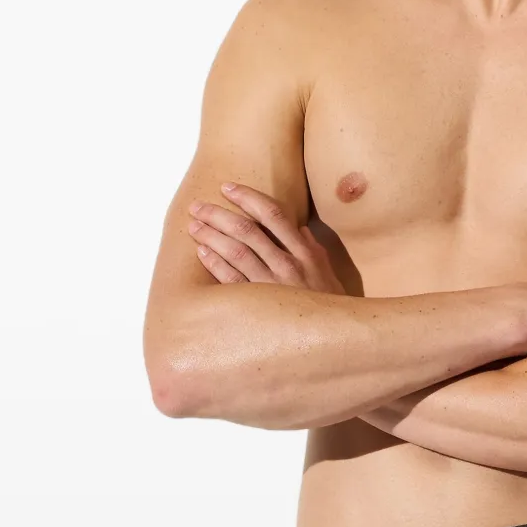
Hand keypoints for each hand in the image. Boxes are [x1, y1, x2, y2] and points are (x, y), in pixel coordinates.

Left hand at [187, 182, 345, 292]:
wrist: (332, 339)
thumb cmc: (329, 306)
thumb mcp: (328, 273)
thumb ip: (314, 249)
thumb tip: (300, 229)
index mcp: (305, 253)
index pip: (273, 215)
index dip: (248, 197)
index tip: (228, 188)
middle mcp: (287, 265)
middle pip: (247, 231)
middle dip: (218, 214)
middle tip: (197, 206)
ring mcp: (271, 286)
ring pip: (235, 252)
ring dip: (211, 236)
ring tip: (194, 226)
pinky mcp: (258, 306)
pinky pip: (231, 281)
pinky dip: (215, 263)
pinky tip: (202, 252)